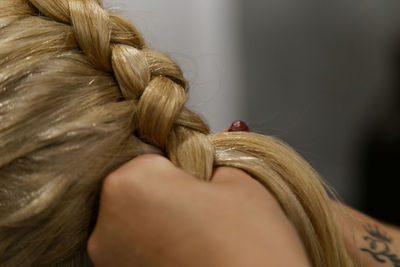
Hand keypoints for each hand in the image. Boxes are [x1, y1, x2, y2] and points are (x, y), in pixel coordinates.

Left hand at [87, 154, 309, 266]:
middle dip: (170, 193)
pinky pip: (138, 250)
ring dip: (164, 222)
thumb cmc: (249, 250)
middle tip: (206, 210)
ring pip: (138, 221)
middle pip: (140, 189)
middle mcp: (105, 226)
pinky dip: (160, 248)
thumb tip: (222, 136)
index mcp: (129, 186)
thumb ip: (218, 155)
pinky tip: (190, 255)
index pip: (150, 156)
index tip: (200, 179)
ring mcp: (109, 261)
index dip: (180, 166)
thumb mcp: (240, 183)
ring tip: (201, 236)